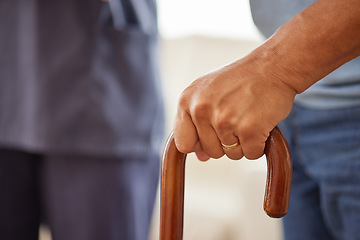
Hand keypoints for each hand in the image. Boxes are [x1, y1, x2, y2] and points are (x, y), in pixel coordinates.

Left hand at [173, 57, 295, 160]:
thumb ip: (198, 123)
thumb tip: (200, 157)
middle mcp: (201, 110)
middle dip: (226, 142)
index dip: (200, 143)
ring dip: (243, 143)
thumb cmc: (240, 80)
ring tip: (249, 117)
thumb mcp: (209, 93)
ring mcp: (225, 120)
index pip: (184, 143)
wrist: (272, 66)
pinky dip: (259, 145)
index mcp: (187, 101)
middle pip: (210, 151)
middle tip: (238, 117)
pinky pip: (251, 154)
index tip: (214, 133)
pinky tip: (261, 123)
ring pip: (231, 154)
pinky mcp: (249, 129)